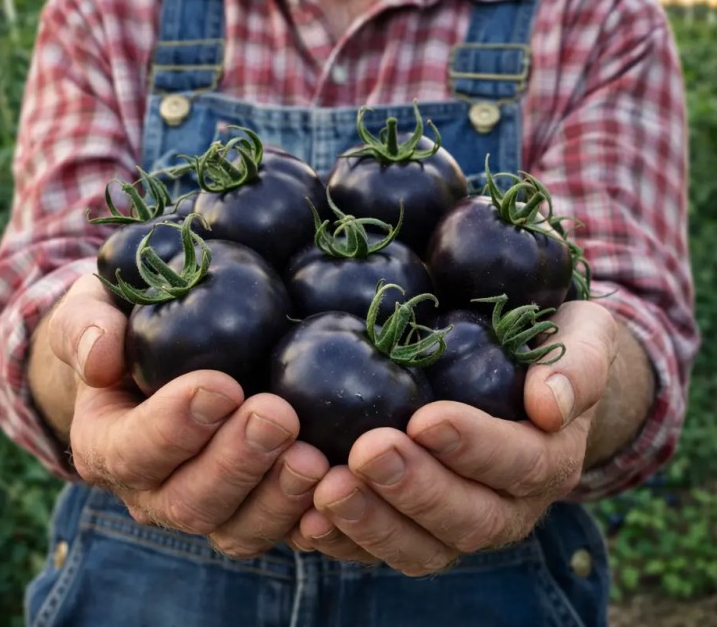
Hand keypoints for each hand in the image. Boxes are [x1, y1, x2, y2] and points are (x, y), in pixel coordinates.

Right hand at [47, 274, 329, 557]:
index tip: (220, 386)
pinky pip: (277, 531)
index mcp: (106, 443)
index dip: (174, 426)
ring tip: (315, 458)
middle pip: (189, 500)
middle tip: (278, 415)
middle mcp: (150, 490)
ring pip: (236, 527)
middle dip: (236, 461)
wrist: (152, 361)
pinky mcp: (249, 507)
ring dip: (277, 496)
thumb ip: (88, 326)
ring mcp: (203, 505)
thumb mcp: (92, 310)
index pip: (132, 450)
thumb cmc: (125, 325)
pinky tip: (338, 488)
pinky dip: (308, 519)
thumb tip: (102, 357)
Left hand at [288, 301, 615, 575]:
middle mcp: (509, 505)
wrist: (528, 381)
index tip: (427, 419)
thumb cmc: (549, 344)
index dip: (475, 447)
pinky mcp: (416, 527)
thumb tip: (549, 403)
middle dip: (415, 489)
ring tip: (326, 489)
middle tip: (366, 453)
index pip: (520, 463)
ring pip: (423, 547)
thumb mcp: (581, 337)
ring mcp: (459, 523)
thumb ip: (578, 366)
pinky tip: (305, 519)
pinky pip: (382, 550)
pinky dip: (345, 541)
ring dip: (372, 523)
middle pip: (468, 518)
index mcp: (550, 458)